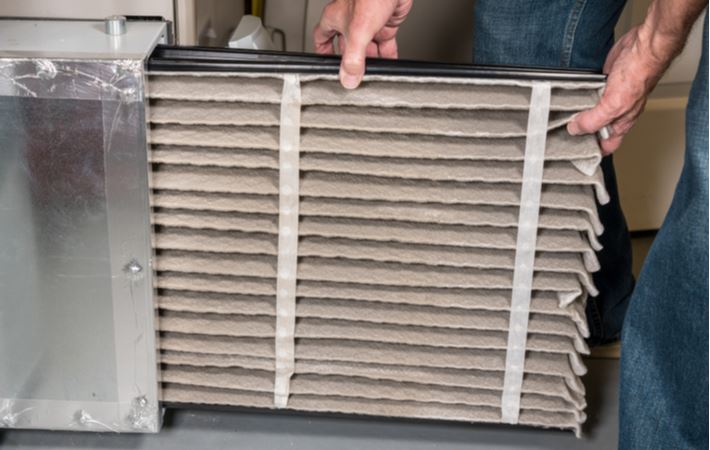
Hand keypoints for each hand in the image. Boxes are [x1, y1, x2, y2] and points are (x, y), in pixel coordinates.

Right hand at [313, 0, 412, 88]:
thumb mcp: (358, 31)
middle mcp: (350, 20)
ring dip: (370, 61)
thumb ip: (353, 58)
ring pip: (367, 47)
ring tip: (372, 74)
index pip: (322, 38)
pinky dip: (387, 55)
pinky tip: (389, 64)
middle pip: (347, 47)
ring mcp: (369, 22)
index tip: (325, 64)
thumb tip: (348, 78)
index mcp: (335, 18)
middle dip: (351, 62)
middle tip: (354, 76)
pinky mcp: (385, 22)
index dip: (322, 52)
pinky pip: (384, 44)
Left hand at [567, 24, 679, 154]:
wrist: (642, 46)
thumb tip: (575, 129)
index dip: (594, 152)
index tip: (575, 153)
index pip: (607, 145)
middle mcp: (614, 112)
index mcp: (620, 122)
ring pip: (589, 111)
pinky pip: (586, 94)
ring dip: (575, 114)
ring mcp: (607, 97)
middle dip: (579, 133)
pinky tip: (565, 99)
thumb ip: (594, 120)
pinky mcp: (601, 83)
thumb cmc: (638, 74)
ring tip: (557, 118)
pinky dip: (576, 97)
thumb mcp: (613, 104)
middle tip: (559, 135)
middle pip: (594, 129)